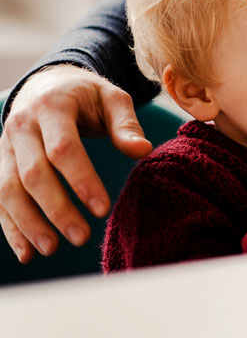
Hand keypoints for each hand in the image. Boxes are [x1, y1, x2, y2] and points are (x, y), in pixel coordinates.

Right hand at [0, 65, 151, 261]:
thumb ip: (126, 124)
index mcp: (52, 107)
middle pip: (33, 174)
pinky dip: (10, 227)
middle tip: (82, 237)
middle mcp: (22, 126)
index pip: (63, 149)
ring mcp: (5, 146)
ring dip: (29, 224)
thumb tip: (142, 151)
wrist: (47, 84)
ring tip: (52, 249)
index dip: (81, 181)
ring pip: (8, 190)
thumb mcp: (112, 98)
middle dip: (56, 209)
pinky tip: (26, 253)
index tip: (102, 209)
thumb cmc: (87, 95)